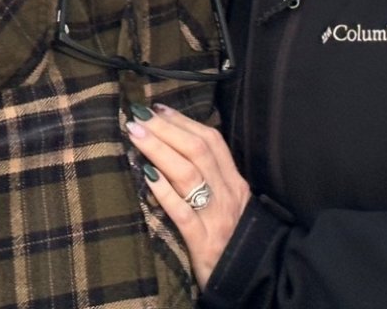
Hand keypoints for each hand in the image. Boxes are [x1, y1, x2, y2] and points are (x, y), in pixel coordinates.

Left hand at [125, 103, 251, 287]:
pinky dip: (164, 191)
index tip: (158, 108)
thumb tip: (180, 145)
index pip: (211, 141)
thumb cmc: (234, 237)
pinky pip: (182, 213)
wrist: (251, 278)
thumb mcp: (231, 201)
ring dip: (159, 149)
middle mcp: (227, 194)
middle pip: (197, 151)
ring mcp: (215, 218)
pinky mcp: (202, 242)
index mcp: (234, 182)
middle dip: (166, 129)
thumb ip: (213, 176)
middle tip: (139, 115)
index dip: (184, 121)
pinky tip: (145, 174)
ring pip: (188, 175)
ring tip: (135, 134)